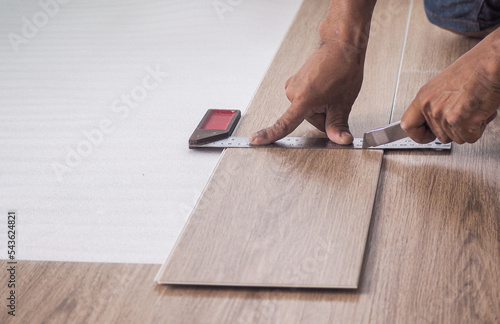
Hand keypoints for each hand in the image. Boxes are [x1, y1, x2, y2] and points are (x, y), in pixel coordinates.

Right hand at [249, 40, 364, 144]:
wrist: (340, 46)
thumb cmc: (342, 68)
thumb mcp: (343, 103)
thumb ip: (338, 125)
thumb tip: (341, 140)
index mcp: (302, 99)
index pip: (284, 124)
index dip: (269, 134)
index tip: (255, 140)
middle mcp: (293, 92)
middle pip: (306, 119)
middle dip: (322, 115)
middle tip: (335, 101)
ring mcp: (293, 85)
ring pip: (306, 109)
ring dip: (319, 106)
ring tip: (331, 91)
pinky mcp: (295, 81)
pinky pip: (304, 99)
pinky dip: (315, 98)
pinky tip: (325, 87)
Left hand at [401, 32, 499, 143]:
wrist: (489, 62)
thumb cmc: (473, 69)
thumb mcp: (443, 85)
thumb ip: (436, 104)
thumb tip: (438, 120)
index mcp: (423, 97)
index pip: (408, 125)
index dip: (418, 135)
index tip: (427, 136)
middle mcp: (431, 107)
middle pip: (440, 136)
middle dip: (455, 129)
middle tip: (464, 114)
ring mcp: (444, 116)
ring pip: (457, 138)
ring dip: (468, 127)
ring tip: (473, 108)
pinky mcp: (460, 122)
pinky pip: (469, 138)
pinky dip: (478, 128)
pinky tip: (480, 113)